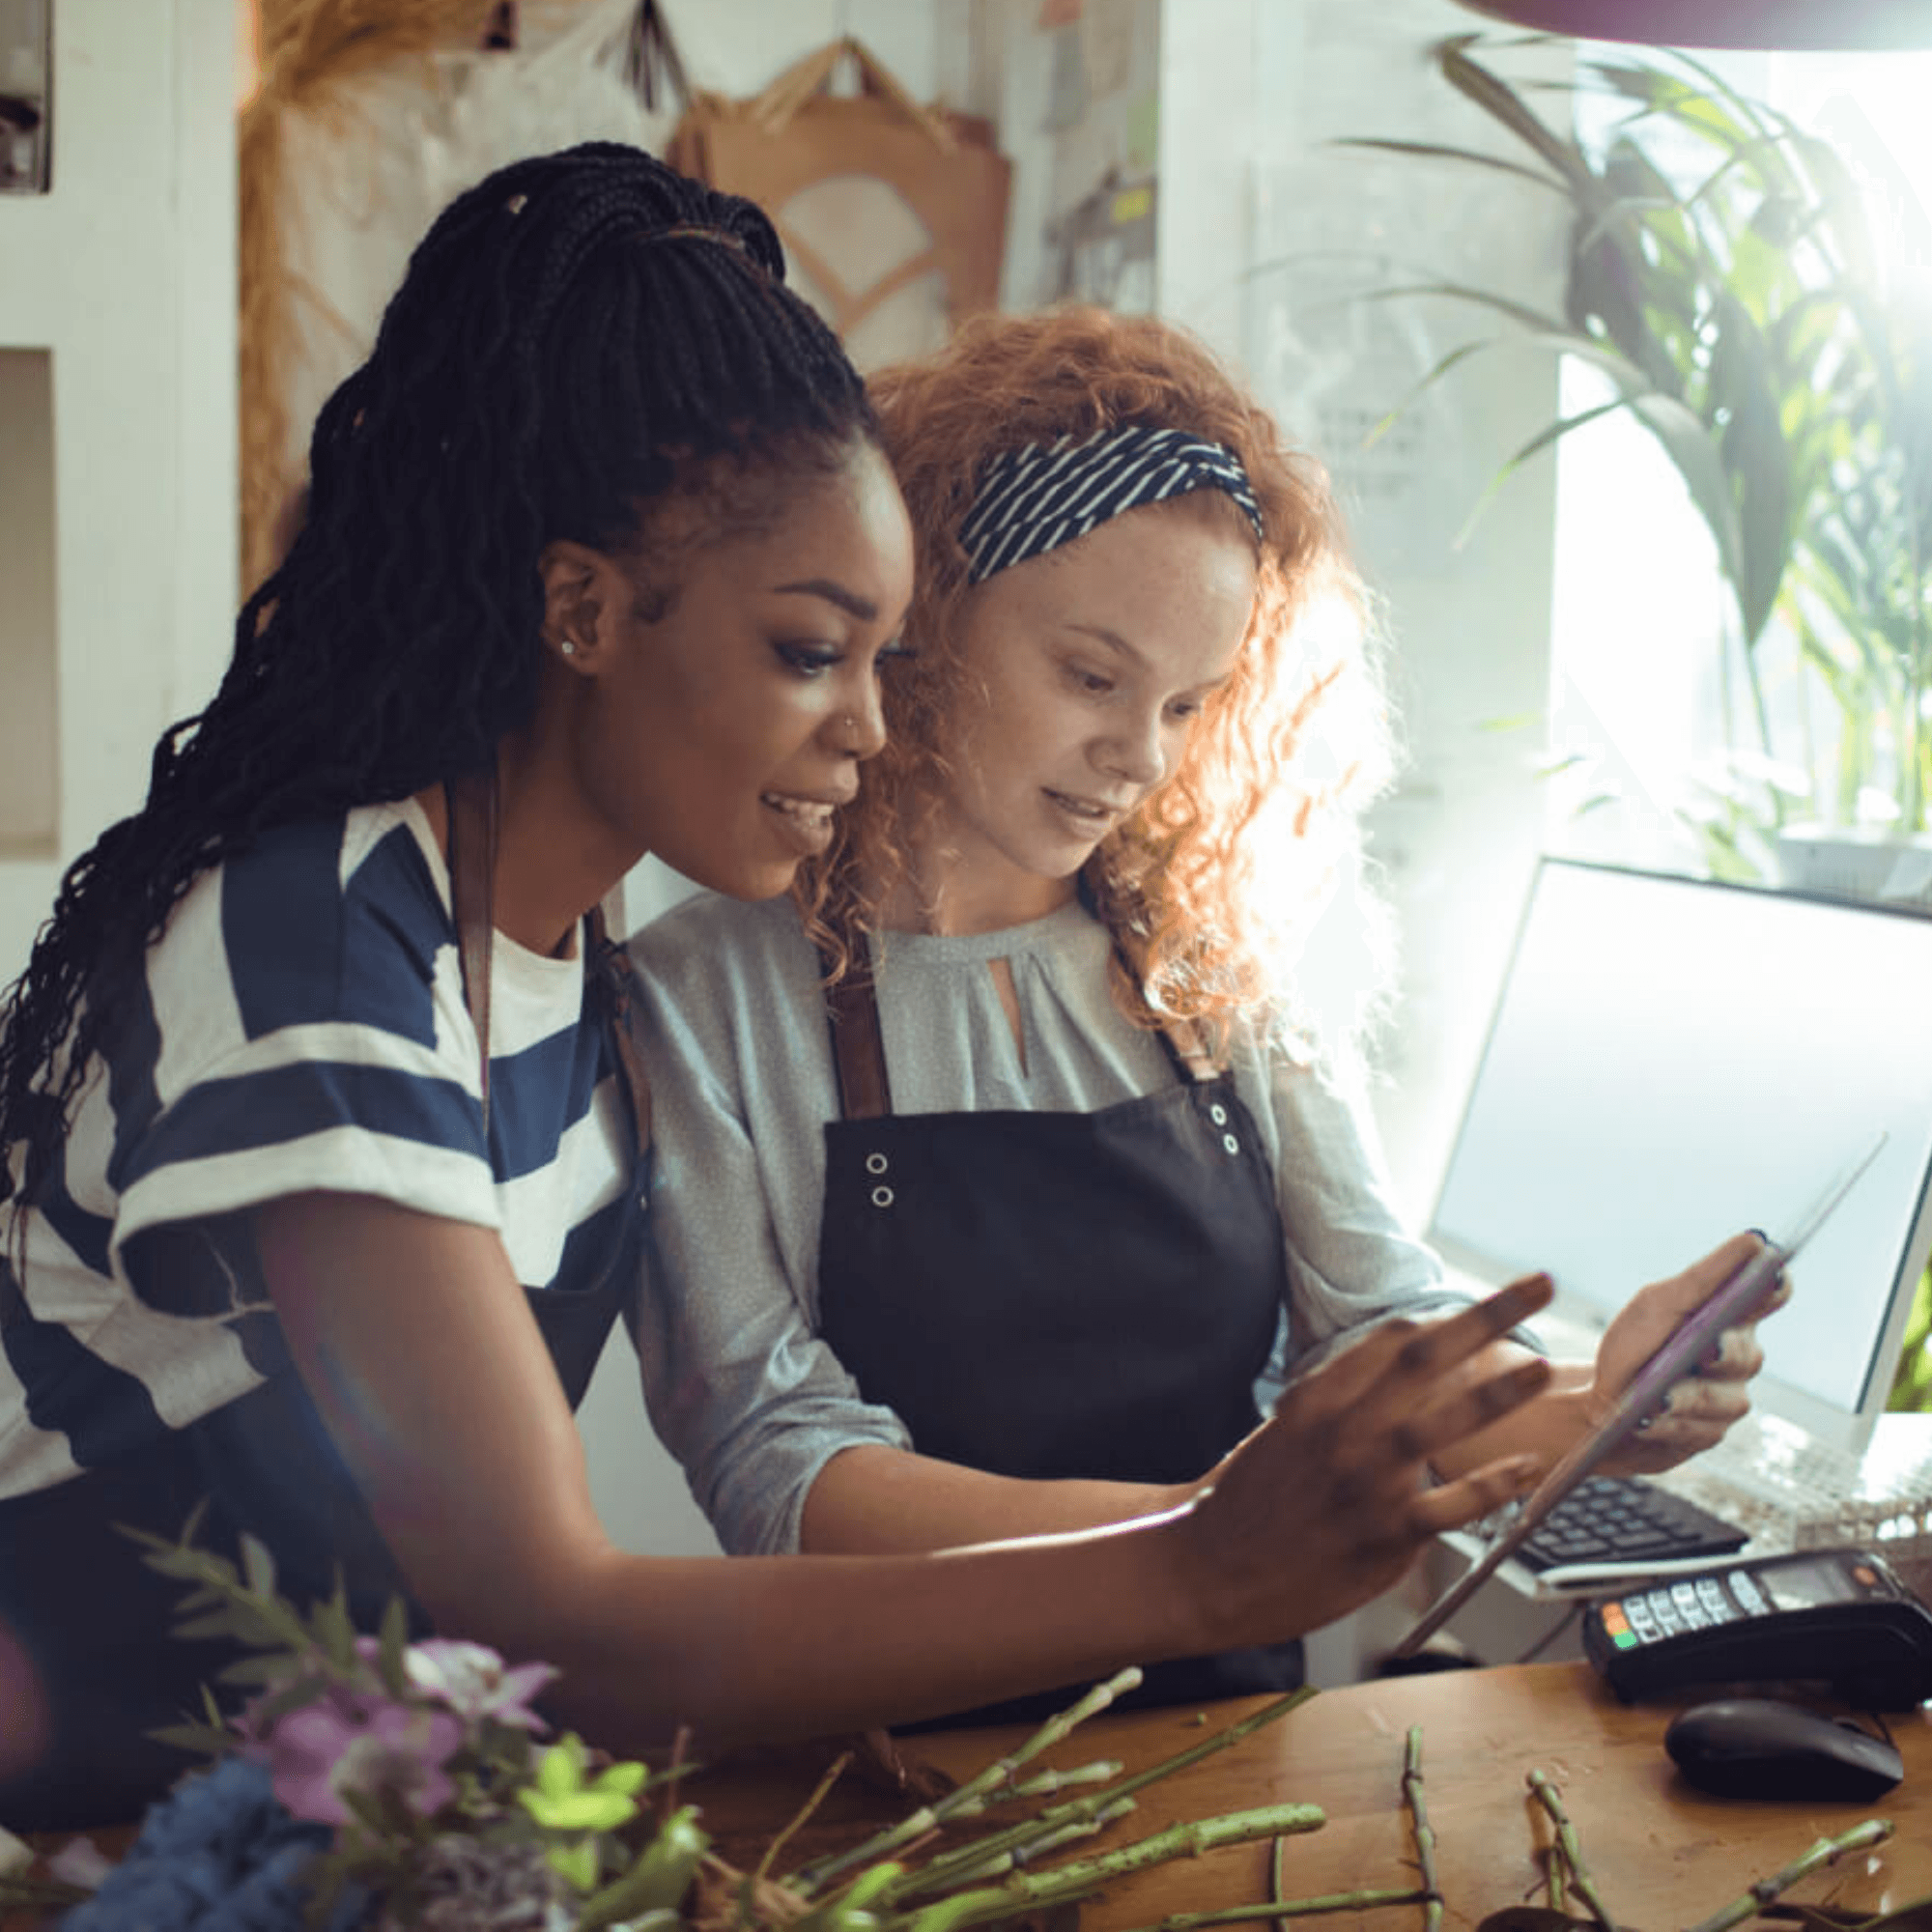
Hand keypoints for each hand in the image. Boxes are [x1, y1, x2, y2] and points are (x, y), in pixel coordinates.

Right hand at [1174, 1275, 1554, 1649]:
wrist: (1208, 1570)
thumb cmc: (1243, 1503)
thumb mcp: (1282, 1432)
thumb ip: (1334, 1404)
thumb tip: (1385, 1381)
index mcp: (1316, 1398)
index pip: (1394, 1339)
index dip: (1448, 1318)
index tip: (1489, 1304)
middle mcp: (1342, 1429)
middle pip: (1427, 1356)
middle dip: (1490, 1315)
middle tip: (1536, 1285)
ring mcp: (1365, 1481)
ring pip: (1446, 1421)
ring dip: (1502, 1390)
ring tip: (1543, 1369)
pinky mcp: (1385, 1534)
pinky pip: (1455, 1504)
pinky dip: (1496, 1483)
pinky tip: (1526, 1469)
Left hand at [1587, 1231, 1788, 1475]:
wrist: (1602, 1405)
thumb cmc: (1634, 1347)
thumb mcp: (1658, 1305)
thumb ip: (1703, 1279)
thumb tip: (1753, 1242)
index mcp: (1731, 1317)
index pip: (1769, 1296)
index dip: (1774, 1286)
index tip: (1770, 1274)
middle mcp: (1739, 1358)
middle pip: (1745, 1354)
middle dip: (1722, 1352)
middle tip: (1707, 1348)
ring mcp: (1729, 1399)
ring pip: (1723, 1399)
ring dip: (1685, 1395)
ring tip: (1658, 1397)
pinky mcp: (1710, 1434)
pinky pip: (1699, 1430)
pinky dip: (1667, 1422)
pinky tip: (1646, 1419)